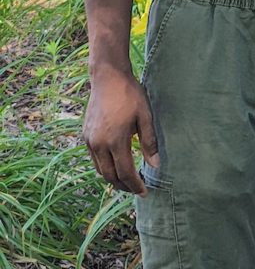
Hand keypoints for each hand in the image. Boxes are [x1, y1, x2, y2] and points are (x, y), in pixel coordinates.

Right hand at [84, 65, 158, 194]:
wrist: (107, 77)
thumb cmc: (130, 94)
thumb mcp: (145, 116)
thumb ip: (150, 142)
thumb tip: (155, 165)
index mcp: (115, 141)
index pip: (125, 173)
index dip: (135, 185)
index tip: (145, 192)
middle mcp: (99, 144)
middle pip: (110, 176)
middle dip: (124, 186)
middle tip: (137, 190)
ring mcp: (89, 140)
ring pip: (100, 170)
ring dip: (113, 179)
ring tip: (127, 180)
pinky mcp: (85, 135)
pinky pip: (94, 159)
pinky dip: (104, 167)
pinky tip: (115, 165)